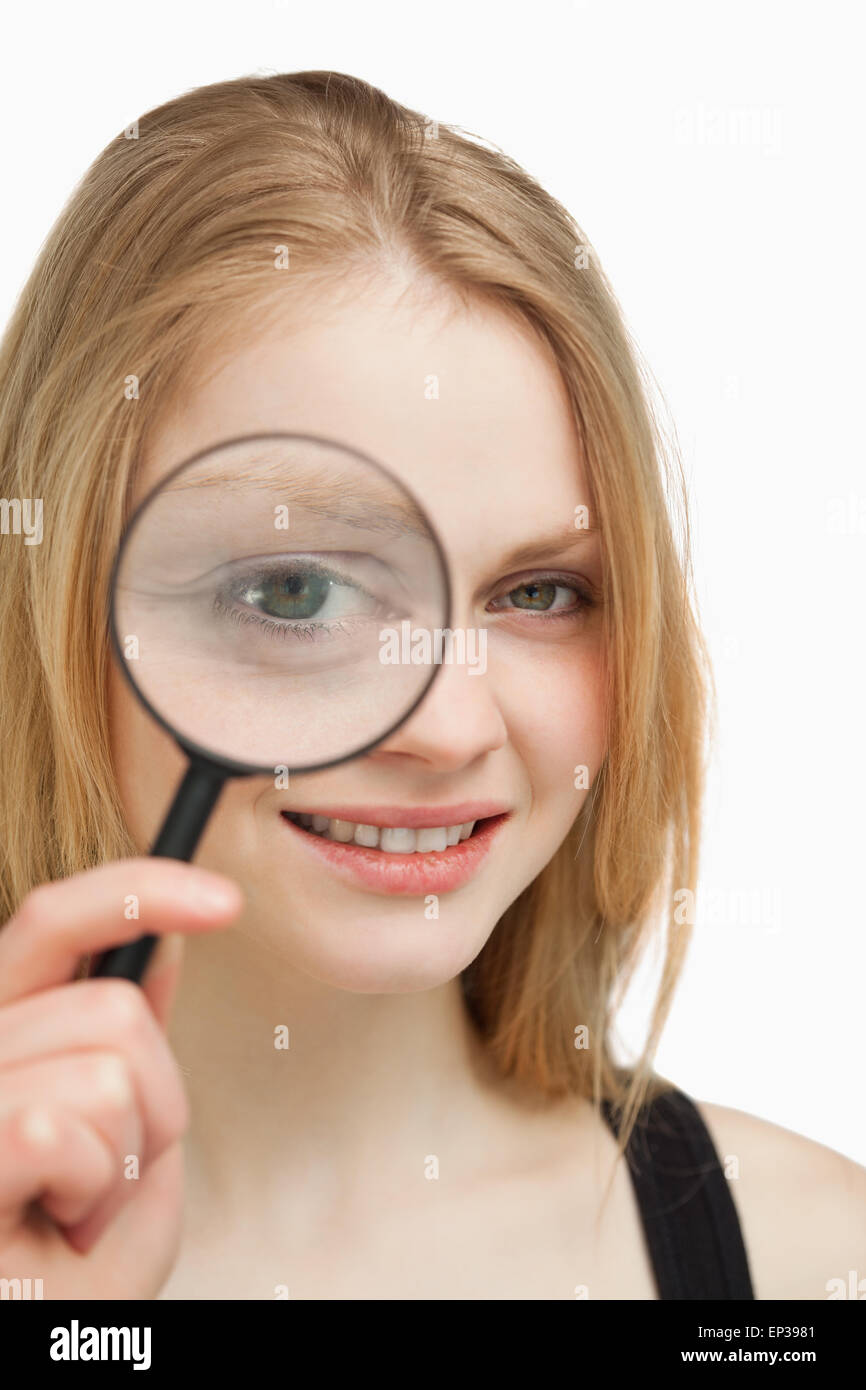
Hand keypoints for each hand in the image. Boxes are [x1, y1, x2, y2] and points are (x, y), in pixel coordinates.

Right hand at [0, 858, 241, 1298]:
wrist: (53, 1332)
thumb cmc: (74, 1269)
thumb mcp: (130, 1137)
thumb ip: (129, 1039)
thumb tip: (163, 940)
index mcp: (1, 1034)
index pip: (51, 922)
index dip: (137, 892)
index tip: (224, 901)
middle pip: (115, 1006)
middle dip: (155, 1097)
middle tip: (110, 1173)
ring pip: (107, 1072)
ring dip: (125, 1159)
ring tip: (79, 1208)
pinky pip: (54, 1128)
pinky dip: (91, 1189)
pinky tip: (60, 1226)